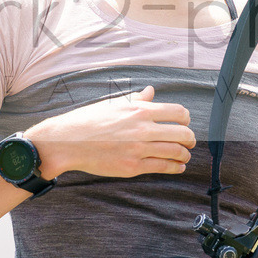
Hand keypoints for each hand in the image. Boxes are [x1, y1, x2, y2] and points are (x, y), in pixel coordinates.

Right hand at [26, 85, 195, 177]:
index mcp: (140, 110)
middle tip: (190, 142)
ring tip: (185, 155)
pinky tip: (178, 166)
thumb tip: (151, 91)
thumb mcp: (114, 104)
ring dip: (185, 155)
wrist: (66, 142)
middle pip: (183, 133)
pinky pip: (163, 167)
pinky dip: (176, 167)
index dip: (186, 119)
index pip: (178, 113)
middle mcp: (143, 128)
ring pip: (176, 152)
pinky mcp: (133, 166)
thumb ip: (137, 99)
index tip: (185, 123)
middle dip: (190, 139)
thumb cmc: (88, 120)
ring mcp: (139, 149)